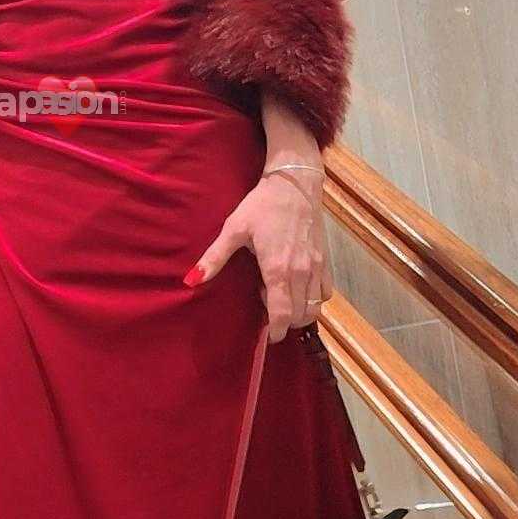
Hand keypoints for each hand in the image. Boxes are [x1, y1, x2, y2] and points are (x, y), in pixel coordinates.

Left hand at [184, 172, 332, 343]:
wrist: (295, 183)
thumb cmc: (262, 205)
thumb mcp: (234, 228)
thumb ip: (215, 257)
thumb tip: (192, 279)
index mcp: (278, 269)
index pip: (282, 314)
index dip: (276, 330)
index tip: (269, 334)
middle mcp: (301, 272)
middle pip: (300, 315)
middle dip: (285, 321)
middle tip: (268, 304)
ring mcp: (316, 267)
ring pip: (314, 307)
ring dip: (299, 312)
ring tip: (281, 295)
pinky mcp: (325, 260)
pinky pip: (324, 292)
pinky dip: (313, 299)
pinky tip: (297, 287)